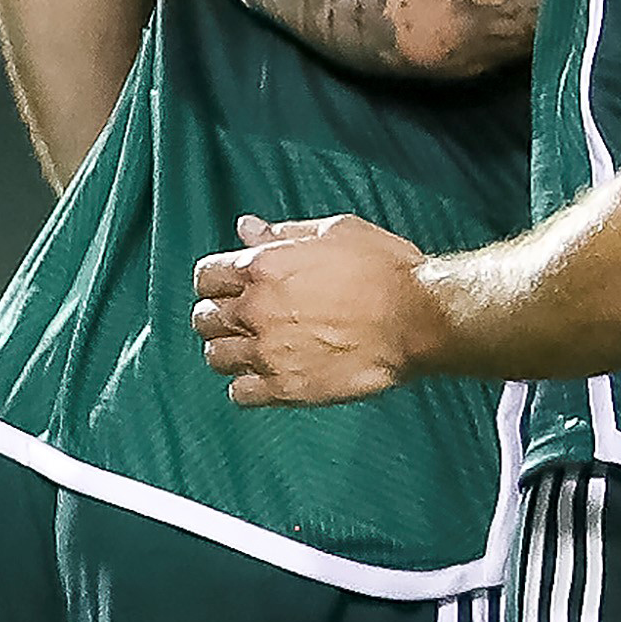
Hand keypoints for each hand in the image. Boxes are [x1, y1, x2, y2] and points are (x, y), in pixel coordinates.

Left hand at [193, 213, 440, 405]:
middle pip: (204, 319)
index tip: (229, 285)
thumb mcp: (336, 232)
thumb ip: (284, 233)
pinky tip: (265, 375)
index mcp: (264, 266)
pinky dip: (246, 385)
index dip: (216, 280)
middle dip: (217, 315)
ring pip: (216, 357)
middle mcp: (256, 310)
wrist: (416, 318)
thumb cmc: (384, 269)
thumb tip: (247, 228)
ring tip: (252, 347)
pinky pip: (239, 393)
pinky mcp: (285, 387)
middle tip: (240, 317)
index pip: (206, 276)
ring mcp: (267, 352)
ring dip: (229, 350)